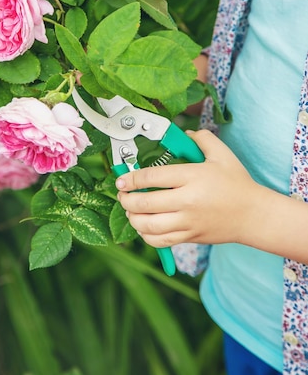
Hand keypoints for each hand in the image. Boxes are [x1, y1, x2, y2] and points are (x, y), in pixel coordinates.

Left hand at [115, 129, 268, 248]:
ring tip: (130, 210)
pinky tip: (143, 226)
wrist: (253, 215)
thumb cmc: (237, 183)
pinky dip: (145, 235)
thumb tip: (183, 133)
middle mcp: (187, 201)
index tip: (121, 179)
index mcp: (192, 177)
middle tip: (122, 194)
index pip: (151, 178)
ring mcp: (187, 222)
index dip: (130, 178)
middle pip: (145, 203)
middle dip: (126, 199)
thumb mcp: (222, 154)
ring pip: (148, 225)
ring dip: (133, 218)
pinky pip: (159, 241)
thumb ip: (201, 138)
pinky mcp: (189, 237)